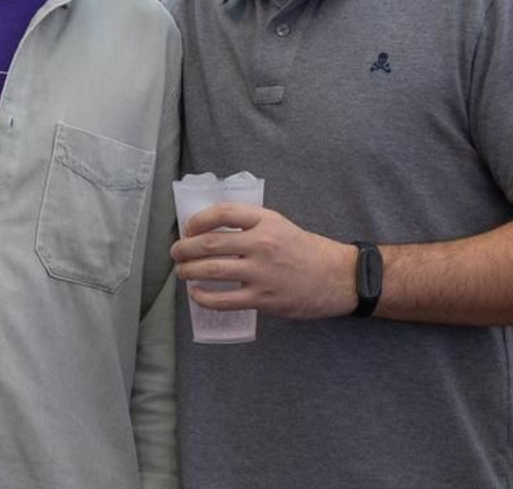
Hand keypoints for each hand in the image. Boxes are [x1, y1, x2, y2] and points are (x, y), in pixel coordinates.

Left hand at [171, 204, 357, 318]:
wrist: (336, 277)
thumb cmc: (304, 250)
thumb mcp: (279, 224)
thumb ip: (250, 224)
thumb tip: (210, 230)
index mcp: (265, 220)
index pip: (222, 213)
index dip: (198, 220)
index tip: (189, 228)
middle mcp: (261, 243)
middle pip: (209, 243)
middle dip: (184, 248)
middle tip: (176, 252)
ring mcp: (261, 272)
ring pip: (212, 270)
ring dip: (189, 271)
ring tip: (182, 272)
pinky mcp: (262, 299)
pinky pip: (224, 300)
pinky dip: (204, 297)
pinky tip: (197, 294)